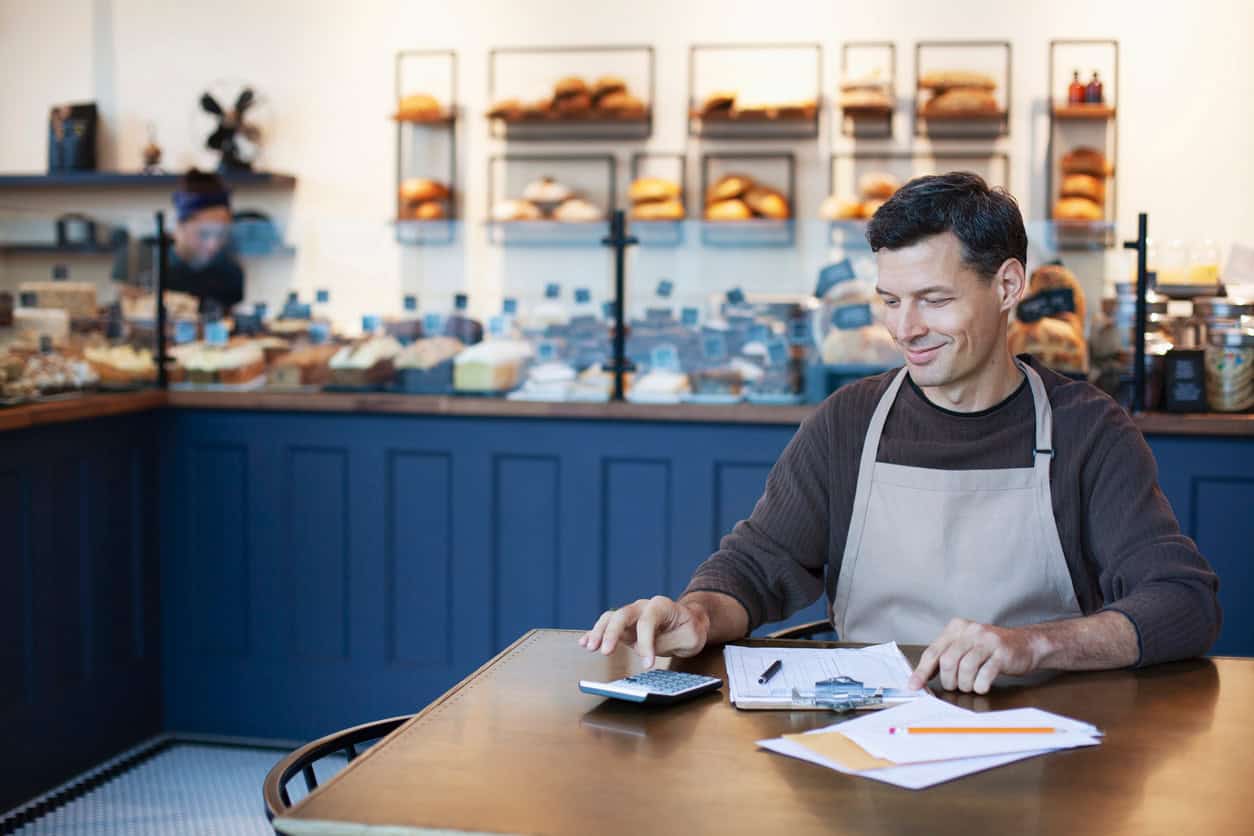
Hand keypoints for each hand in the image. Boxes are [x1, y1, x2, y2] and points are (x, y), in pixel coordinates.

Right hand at [579, 595, 710, 667]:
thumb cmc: (690, 629)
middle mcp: (643, 606)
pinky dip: (595, 633)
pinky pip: (607, 626)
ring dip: (599, 632)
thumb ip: (668, 641)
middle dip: (612, 632)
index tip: (647, 664)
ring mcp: (632, 615)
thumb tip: (648, 650)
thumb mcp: (690, 638)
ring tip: (590, 647)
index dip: (646, 643)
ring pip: (611, 618)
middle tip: (605, 651)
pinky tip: (584, 643)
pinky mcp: (625, 627)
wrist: (689, 622)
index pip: (648, 621)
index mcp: (661, 605)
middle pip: (623, 614)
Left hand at [907, 618, 1044, 693]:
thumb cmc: (990, 649)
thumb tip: (921, 677)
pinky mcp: (1002, 653)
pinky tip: (981, 686)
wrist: (1024, 644)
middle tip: (955, 686)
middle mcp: (970, 631)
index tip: (914, 686)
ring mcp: (987, 641)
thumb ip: (944, 657)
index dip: (922, 671)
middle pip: (947, 661)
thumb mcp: (964, 647)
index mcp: (956, 628)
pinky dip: (979, 685)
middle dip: (948, 680)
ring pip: (965, 668)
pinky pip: (984, 674)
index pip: (933, 651)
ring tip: (969, 686)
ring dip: (964, 684)